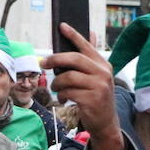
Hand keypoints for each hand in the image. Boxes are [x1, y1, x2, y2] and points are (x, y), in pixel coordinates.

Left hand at [44, 24, 121, 149]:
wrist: (105, 123)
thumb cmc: (96, 97)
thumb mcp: (97, 77)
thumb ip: (90, 59)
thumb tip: (91, 34)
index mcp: (103, 65)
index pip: (86, 46)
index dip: (74, 35)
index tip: (62, 26)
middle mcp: (103, 73)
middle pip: (74, 59)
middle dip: (55, 59)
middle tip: (44, 63)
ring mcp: (99, 86)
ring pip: (68, 77)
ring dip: (57, 83)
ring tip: (57, 88)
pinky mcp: (92, 100)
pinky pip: (68, 92)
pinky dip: (62, 95)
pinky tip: (64, 99)